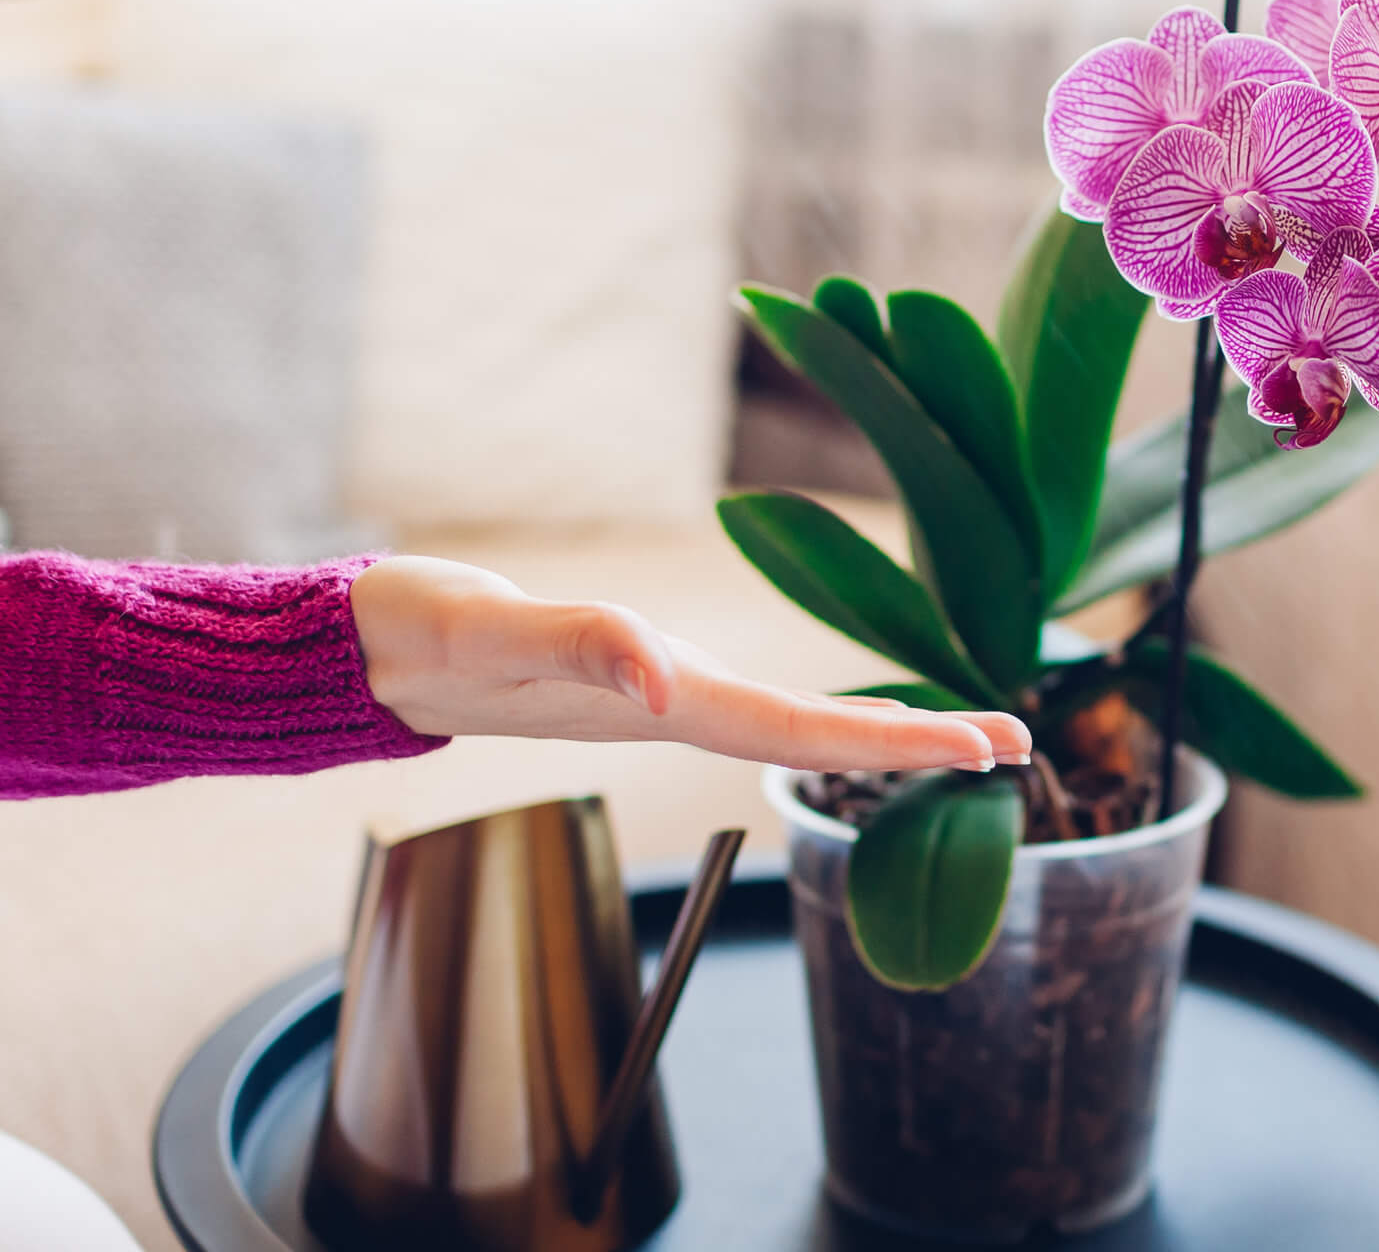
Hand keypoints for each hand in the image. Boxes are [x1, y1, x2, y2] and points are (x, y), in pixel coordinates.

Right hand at [351, 556, 1033, 772]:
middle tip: (1015, 746)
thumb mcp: (500, 629)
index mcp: (662, 702)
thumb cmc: (427, 634)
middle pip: (814, 737)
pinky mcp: (627, 681)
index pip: (804, 730)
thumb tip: (662, 679)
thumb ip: (579, 645)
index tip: (990, 748)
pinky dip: (808, 715)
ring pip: (786, 726)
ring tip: (952, 738)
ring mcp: (651, 699)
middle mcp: (671, 705)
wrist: (363, 651)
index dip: (899, 741)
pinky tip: (826, 717)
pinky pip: (743, 707)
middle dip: (915, 745)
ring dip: (871, 734)